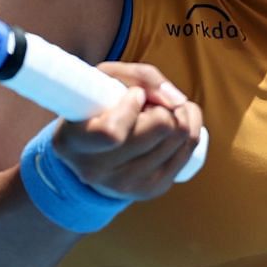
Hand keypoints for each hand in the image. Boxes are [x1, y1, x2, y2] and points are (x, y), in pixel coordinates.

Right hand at [51, 62, 202, 200]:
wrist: (91, 153)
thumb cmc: (97, 107)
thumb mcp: (105, 79)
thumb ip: (141, 77)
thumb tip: (177, 101)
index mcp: (75, 143)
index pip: (112, 133)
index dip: (131, 107)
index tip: (133, 96)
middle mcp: (99, 171)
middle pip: (161, 127)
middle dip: (161, 106)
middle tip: (148, 105)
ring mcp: (128, 184)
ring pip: (182, 135)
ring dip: (178, 114)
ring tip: (157, 113)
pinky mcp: (154, 189)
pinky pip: (191, 147)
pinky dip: (190, 125)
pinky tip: (173, 122)